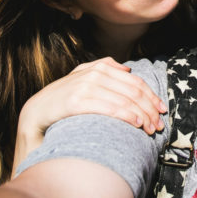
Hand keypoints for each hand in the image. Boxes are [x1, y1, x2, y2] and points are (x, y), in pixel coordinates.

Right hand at [12, 58, 166, 174]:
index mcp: (98, 68)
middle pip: (132, 90)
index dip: (151, 96)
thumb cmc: (62, 102)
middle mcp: (92, 74)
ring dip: (142, 115)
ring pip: (124, 100)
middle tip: (160, 124)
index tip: (162, 110)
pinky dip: (126, 116)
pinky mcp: (76, 101)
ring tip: (151, 129)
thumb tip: (127, 68)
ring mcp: (83, 86)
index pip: (134, 81)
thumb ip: (102, 69)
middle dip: (149, 108)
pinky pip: (109, 108)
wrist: (34, 115)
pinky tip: (136, 124)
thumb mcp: (82, 81)